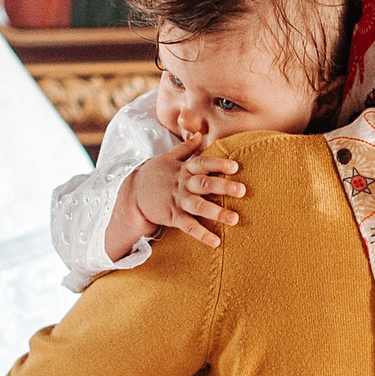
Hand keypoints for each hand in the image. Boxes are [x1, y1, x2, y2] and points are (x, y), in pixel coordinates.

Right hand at [128, 133, 246, 249]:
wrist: (132, 193)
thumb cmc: (154, 174)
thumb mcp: (168, 158)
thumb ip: (186, 147)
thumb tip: (199, 133)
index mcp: (184, 169)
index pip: (203, 163)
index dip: (218, 163)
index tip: (235, 166)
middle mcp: (182, 184)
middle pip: (204, 184)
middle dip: (223, 186)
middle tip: (242, 190)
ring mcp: (177, 201)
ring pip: (198, 206)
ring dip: (216, 212)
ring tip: (234, 219)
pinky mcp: (172, 217)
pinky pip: (189, 226)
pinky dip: (202, 234)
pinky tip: (216, 241)